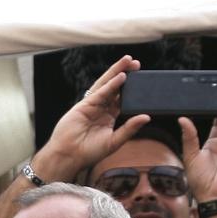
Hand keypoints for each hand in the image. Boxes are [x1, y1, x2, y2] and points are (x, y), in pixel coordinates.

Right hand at [34, 55, 149, 182]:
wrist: (69, 156)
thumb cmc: (89, 152)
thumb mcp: (114, 141)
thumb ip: (129, 129)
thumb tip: (147, 117)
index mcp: (108, 117)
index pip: (122, 99)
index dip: (132, 89)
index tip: (143, 80)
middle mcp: (100, 108)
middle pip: (115, 88)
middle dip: (125, 74)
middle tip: (136, 63)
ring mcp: (92, 105)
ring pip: (107, 85)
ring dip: (117, 72)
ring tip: (129, 61)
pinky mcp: (84, 106)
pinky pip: (100, 93)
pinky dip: (111, 84)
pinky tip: (121, 77)